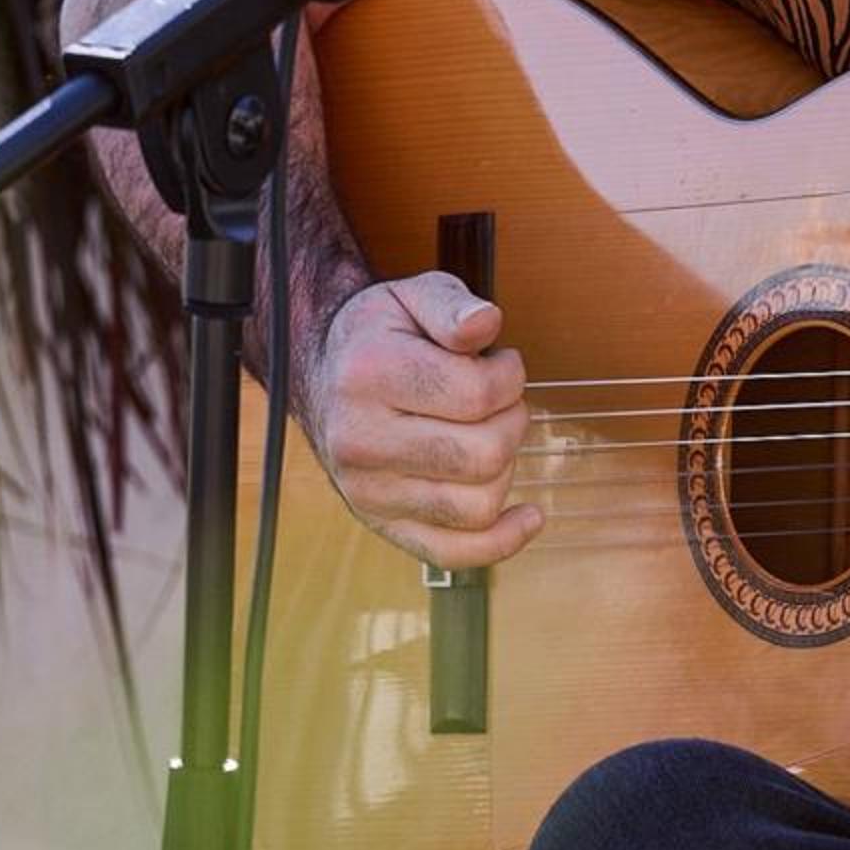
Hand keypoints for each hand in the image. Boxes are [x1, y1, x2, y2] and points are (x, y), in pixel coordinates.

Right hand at [306, 271, 539, 569]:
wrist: (324, 375)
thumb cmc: (380, 337)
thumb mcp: (412, 296)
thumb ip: (452, 305)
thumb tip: (485, 324)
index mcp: (367, 374)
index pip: (477, 395)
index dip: (511, 375)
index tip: (501, 363)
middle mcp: (359, 440)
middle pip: (484, 455)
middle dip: (513, 422)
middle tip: (500, 401)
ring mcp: (366, 490)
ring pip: (478, 505)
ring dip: (505, 469)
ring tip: (487, 436)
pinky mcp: (380, 522)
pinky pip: (453, 553)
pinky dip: (501, 541)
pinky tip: (526, 515)